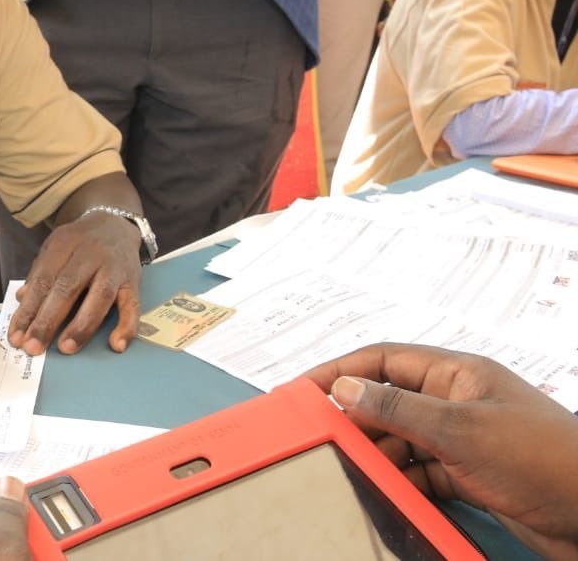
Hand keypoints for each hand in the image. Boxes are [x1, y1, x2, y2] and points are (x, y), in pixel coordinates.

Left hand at [10, 210, 140, 355]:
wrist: (115, 223)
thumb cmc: (79, 243)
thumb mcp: (55, 247)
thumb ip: (40, 272)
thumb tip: (22, 299)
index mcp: (65, 244)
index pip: (43, 280)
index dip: (28, 309)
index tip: (16, 336)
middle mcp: (90, 254)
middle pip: (67, 288)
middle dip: (48, 320)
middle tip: (33, 347)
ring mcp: (114, 267)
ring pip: (99, 297)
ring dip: (82, 326)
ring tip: (66, 348)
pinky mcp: (134, 280)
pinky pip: (133, 305)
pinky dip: (127, 325)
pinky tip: (117, 345)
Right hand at [303, 343, 577, 558]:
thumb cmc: (548, 460)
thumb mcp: (462, 431)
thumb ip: (398, 410)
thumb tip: (346, 389)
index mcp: (457, 373)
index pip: (384, 359)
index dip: (340, 370)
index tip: (303, 388)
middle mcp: (457, 401)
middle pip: (388, 401)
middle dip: (354, 418)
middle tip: (320, 436)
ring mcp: (463, 440)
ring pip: (401, 440)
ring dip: (376, 454)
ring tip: (349, 467)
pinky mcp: (470, 476)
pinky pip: (420, 473)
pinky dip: (401, 482)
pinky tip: (385, 492)